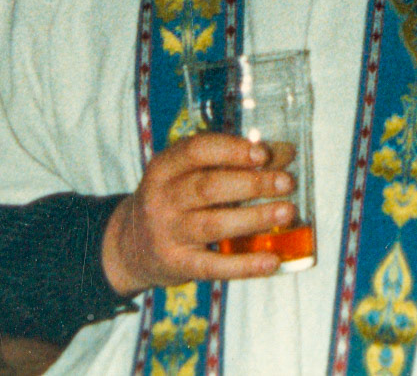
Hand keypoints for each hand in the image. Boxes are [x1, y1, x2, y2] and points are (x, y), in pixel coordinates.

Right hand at [101, 132, 295, 294]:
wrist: (129, 246)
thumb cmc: (175, 199)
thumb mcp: (190, 173)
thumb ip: (234, 160)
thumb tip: (286, 152)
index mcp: (166, 166)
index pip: (197, 150)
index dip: (232, 150)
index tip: (264, 154)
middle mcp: (162, 198)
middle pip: (208, 187)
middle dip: (252, 183)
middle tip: (287, 182)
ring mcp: (167, 233)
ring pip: (213, 224)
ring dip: (254, 218)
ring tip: (287, 212)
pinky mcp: (177, 265)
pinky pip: (213, 266)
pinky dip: (244, 265)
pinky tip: (272, 261)